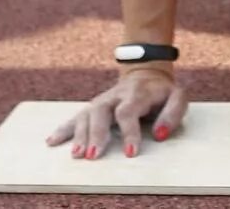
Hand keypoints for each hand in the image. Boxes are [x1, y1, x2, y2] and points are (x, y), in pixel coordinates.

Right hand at [45, 67, 188, 159]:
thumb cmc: (161, 92)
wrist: (145, 72)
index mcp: (136, 93)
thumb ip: (172, 114)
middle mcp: (115, 96)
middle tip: (93, 156)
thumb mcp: (177, 97)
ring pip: (86, 114)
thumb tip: (160, 134)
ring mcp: (102, 100)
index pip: (128, 111)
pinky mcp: (93, 106)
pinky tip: (52, 141)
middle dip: (96, 134)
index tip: (130, 153)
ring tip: (76, 155)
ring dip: (79, 134)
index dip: (129, 132)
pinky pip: (75, 116)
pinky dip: (64, 128)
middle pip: (101, 112)